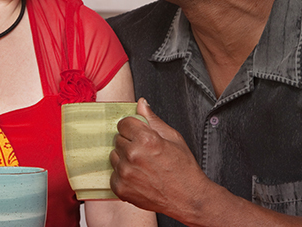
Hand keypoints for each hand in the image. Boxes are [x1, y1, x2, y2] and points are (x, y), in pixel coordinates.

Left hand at [109, 98, 209, 216]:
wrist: (188, 198)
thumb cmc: (183, 169)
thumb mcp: (173, 137)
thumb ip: (153, 119)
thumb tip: (141, 103)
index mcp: (145, 139)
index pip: (123, 123)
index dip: (133, 127)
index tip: (139, 134)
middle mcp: (132, 155)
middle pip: (118, 139)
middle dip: (130, 143)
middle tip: (145, 153)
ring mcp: (125, 173)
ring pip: (114, 156)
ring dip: (124, 159)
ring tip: (142, 166)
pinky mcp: (121, 188)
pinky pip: (113, 174)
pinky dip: (123, 176)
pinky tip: (138, 177)